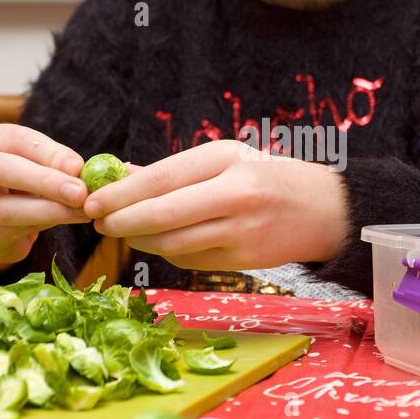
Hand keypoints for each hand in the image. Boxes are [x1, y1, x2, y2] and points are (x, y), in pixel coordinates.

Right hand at [0, 123, 89, 270]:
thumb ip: (53, 165)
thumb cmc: (22, 183)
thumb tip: (78, 170)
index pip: (16, 139)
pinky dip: (47, 223)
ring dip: (50, 210)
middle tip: (79, 193)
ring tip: (82, 210)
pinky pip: (14, 227)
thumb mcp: (36, 165)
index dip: (47, 152)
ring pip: (5, 207)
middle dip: (43, 181)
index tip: (78, 167)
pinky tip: (73, 219)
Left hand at [82, 140, 349, 270]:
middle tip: (99, 221)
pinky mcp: (244, 259)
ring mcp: (240, 230)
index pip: (161, 178)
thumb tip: (122, 174)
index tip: (92, 200)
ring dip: (142, 241)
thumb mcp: (227, 159)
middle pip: (162, 214)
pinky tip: (162, 243)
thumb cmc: (269, 177)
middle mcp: (234, 194)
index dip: (121, 193)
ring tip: (126, 232)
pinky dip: (169, 253)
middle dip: (123, 220)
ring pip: (173, 243)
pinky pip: (191, 260)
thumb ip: (176, 170)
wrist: (327, 210)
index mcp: (226, 160)